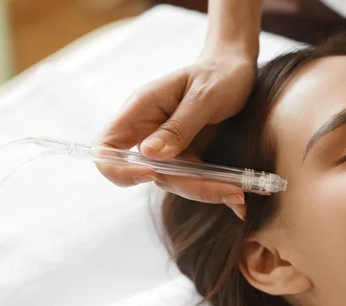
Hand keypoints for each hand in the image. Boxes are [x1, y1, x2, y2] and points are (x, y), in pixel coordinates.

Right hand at [95, 52, 256, 218]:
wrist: (236, 70)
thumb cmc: (219, 74)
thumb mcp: (203, 96)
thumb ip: (178, 126)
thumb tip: (149, 155)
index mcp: (141, 109)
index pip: (106, 147)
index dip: (119, 168)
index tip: (152, 173)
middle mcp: (148, 131)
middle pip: (147, 174)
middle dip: (186, 186)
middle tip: (231, 191)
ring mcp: (165, 147)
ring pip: (172, 181)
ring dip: (204, 191)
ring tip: (239, 194)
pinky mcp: (184, 156)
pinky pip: (190, 180)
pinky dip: (212, 188)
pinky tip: (235, 195)